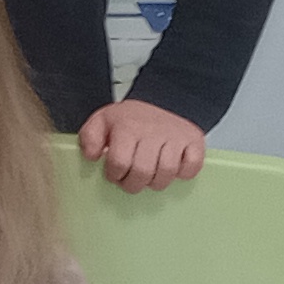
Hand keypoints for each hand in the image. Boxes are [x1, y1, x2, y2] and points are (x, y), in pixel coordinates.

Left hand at [77, 99, 208, 190]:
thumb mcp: (103, 121)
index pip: (119, 163)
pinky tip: (173, 169)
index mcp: (128, 127)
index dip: (114, 175)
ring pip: (167, 173)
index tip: (114, 174)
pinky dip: (184, 173)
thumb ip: (90, 138)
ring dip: (156, 182)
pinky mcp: (194, 141)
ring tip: (149, 175)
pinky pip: (192, 166)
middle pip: (143, 172)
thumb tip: (92, 156)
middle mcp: (152, 131)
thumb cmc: (132, 118)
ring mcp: (175, 136)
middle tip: (131, 180)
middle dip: (133, 184)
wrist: (165, 99)